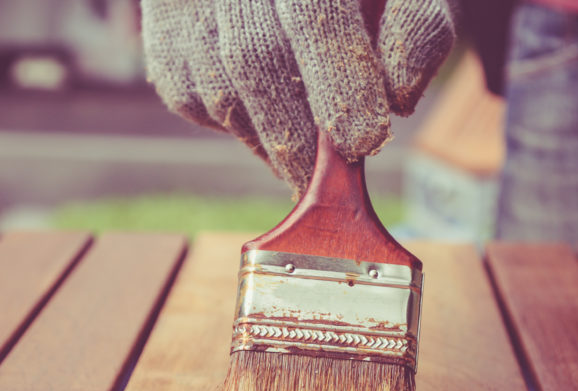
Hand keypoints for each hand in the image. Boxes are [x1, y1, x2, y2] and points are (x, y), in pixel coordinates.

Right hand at [142, 0, 454, 196]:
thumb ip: (416, 26)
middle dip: (295, 134)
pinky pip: (189, 96)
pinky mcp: (161, 29)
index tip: (363, 141)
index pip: (311, 12)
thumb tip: (399, 97)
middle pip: (252, 56)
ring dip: (264, 139)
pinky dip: (230, 124)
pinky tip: (262, 120)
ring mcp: (185, 1)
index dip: (337, 81)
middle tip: (322, 184)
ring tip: (299, 165)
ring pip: (217, 86)